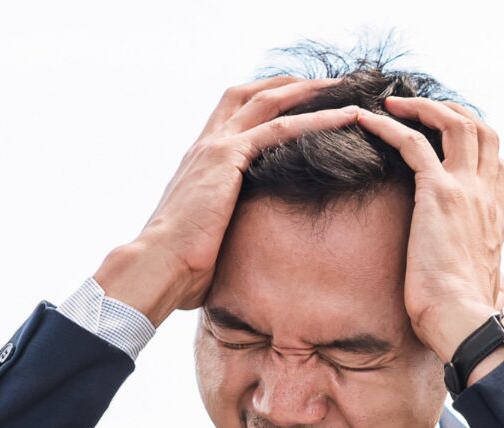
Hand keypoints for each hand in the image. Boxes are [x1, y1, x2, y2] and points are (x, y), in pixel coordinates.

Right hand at [94, 76, 369, 326]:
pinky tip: (345, 118)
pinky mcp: (227, 158)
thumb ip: (225, 221)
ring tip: (346, 90)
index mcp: (200, 159)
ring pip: (269, 102)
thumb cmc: (180, 263)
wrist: (156, 266)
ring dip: (310, 93)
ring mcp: (215, 147)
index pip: (233, 111)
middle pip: (250, 94)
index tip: (298, 100)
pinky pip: (279, 130)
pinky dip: (316, 120)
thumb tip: (243, 241)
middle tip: (328, 85)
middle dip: (290, 85)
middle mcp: (206, 145)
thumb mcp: (207, 232)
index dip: (265, 99)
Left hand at [351, 96, 503, 361]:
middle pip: (482, 129)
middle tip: (421, 109)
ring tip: (392, 104)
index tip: (447, 137)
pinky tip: (365, 120)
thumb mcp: (493, 287)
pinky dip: (387, 125)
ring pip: (455, 123)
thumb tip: (503, 294)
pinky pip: (412, 142)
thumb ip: (497, 279)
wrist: (465, 322)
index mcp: (497, 215)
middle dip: (452, 110)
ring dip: (424, 107)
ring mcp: (466, 189)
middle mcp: (487, 195)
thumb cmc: (469, 316)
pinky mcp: (438, 193)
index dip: (476, 141)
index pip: (498, 161)